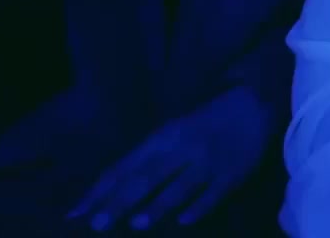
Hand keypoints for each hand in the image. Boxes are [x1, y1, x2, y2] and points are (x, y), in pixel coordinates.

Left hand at [68, 86, 270, 230]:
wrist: (253, 105)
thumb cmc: (203, 123)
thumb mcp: (170, 132)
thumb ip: (145, 159)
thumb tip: (110, 189)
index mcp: (161, 138)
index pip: (124, 167)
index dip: (99, 190)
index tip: (76, 213)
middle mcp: (181, 149)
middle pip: (147, 177)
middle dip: (121, 201)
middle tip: (98, 224)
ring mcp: (207, 162)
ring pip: (180, 185)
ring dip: (158, 204)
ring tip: (138, 223)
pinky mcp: (232, 173)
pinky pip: (214, 192)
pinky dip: (199, 206)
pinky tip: (185, 221)